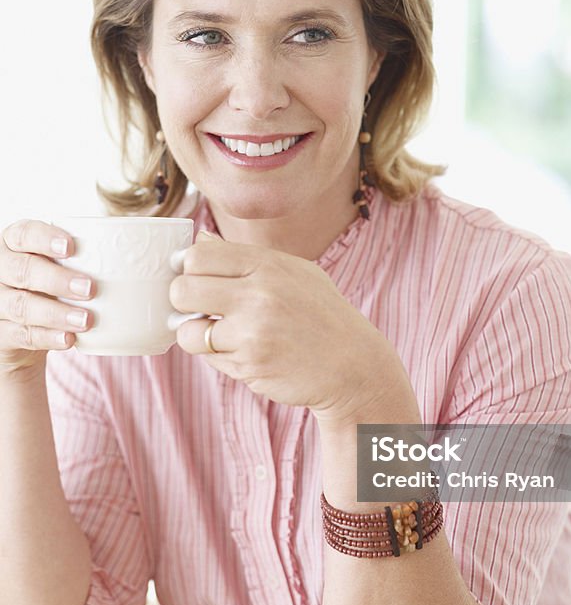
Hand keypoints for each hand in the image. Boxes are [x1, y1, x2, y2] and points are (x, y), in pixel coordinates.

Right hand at [0, 220, 95, 376]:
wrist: (24, 331)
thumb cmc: (53, 288)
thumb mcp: (64, 267)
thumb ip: (91, 256)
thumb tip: (156, 250)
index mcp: (15, 244)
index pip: (23, 233)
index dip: (44, 238)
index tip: (71, 247)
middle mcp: (0, 270)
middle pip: (21, 270)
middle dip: (56, 279)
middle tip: (90, 289)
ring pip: (20, 305)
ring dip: (55, 313)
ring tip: (86, 320)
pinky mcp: (0, 333)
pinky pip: (20, 335)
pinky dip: (47, 337)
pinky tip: (69, 339)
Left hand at [170, 232, 416, 424]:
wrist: (354, 365)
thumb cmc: (322, 316)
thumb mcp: (295, 273)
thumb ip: (246, 258)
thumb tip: (201, 239)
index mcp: (268, 264)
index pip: (199, 255)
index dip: (188, 269)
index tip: (196, 280)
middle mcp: (259, 293)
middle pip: (183, 288)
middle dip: (183, 301)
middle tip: (201, 309)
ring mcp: (253, 330)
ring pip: (188, 331)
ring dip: (197, 336)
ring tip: (223, 336)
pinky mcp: (250, 363)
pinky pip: (210, 358)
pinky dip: (220, 358)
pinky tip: (247, 354)